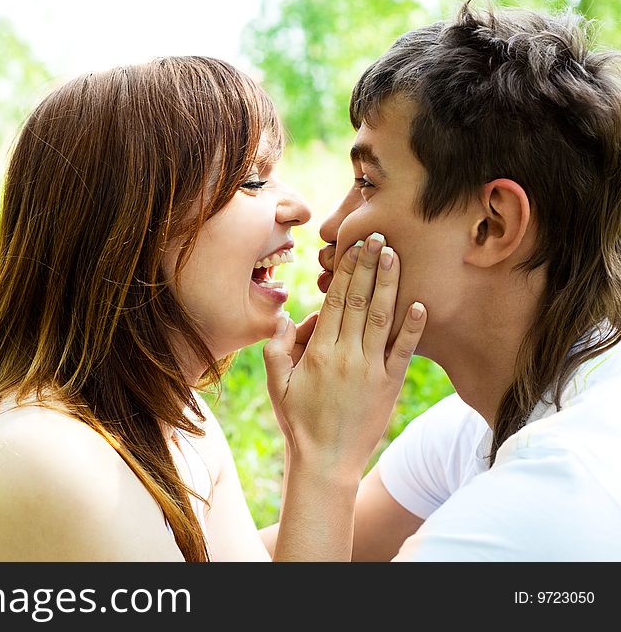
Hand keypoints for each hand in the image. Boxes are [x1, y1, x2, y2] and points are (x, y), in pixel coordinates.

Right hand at [263, 233, 425, 476]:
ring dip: (390, 285)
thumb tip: (286, 316)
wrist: (327, 462)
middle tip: (378, 236)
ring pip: (382, 319)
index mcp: (318, 352)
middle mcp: (346, 356)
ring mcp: (371, 370)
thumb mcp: (277, 385)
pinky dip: (413, 328)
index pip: (335, 301)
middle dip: (369, 266)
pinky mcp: (389, 386)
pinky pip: (403, 352)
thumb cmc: (298, 422)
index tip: (352, 246)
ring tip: (395, 256)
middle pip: (360, 301)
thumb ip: (277, 349)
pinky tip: (420, 304)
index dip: (345, 271)